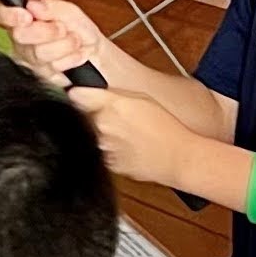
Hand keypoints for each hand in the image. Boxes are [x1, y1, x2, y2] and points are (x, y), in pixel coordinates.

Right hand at [3, 0, 141, 90]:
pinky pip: (50, 70)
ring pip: (38, 53)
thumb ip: (52, 7)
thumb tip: (33, 5)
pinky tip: (75, 58)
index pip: (2, 14)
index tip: (26, 16)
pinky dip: (68, 61)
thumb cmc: (82, 34)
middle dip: (47, 31)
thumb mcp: (71, 13)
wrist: (98, 58)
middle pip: (20, 35)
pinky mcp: (40, 79)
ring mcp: (29, 62)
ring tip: (75, 44)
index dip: (9, 14)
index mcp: (25, 21)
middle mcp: (23, 42)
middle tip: (62, 29)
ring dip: (64, 46)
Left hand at [69, 88, 205, 186]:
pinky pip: (104, 153)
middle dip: (98, 116)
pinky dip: (113, 149)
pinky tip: (131, 147)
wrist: (178, 157)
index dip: (81, 96)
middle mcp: (102, 128)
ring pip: (95, 136)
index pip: (77, 97)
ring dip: (106, 134)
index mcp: (109, 107)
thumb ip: (108, 94)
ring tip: (131, 135)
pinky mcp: (108, 164)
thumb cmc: (166, 127)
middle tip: (122, 119)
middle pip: (86, 118)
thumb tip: (78, 92)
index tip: (83, 97)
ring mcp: (103, 148)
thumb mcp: (142, 98)